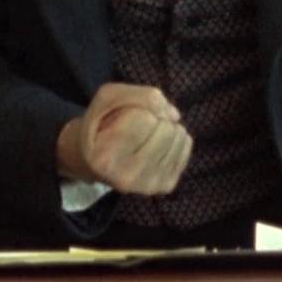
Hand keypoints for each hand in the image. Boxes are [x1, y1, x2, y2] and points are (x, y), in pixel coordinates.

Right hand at [56, 82, 191, 194]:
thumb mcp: (106, 98)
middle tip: (137, 125)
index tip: (124, 116)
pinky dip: (175, 137)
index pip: (144, 118)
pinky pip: (186, 145)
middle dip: (154, 117)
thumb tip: (174, 115)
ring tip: (145, 134)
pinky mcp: (166, 185)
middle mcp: (127, 178)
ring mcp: (149, 185)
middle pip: (165, 129)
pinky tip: (156, 143)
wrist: (95, 161)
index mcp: (105, 158)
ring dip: (166, 125)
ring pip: (179, 136)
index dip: (138, 108)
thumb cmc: (99, 125)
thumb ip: (139, 96)